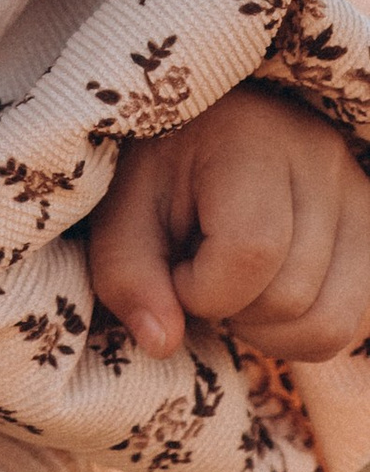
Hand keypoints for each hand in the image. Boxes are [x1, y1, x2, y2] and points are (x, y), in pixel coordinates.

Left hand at [87, 86, 369, 364]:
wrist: (212, 127)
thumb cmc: (163, 165)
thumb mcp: (124, 205)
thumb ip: (127, 271)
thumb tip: (161, 343)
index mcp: (252, 139)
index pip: (250, 251)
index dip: (202, 288)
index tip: (176, 270)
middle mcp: (321, 161)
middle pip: (291, 297)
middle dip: (233, 310)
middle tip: (201, 275)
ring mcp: (359, 197)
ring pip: (331, 323)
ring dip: (270, 329)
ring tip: (235, 287)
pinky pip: (354, 322)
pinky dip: (304, 331)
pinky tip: (269, 293)